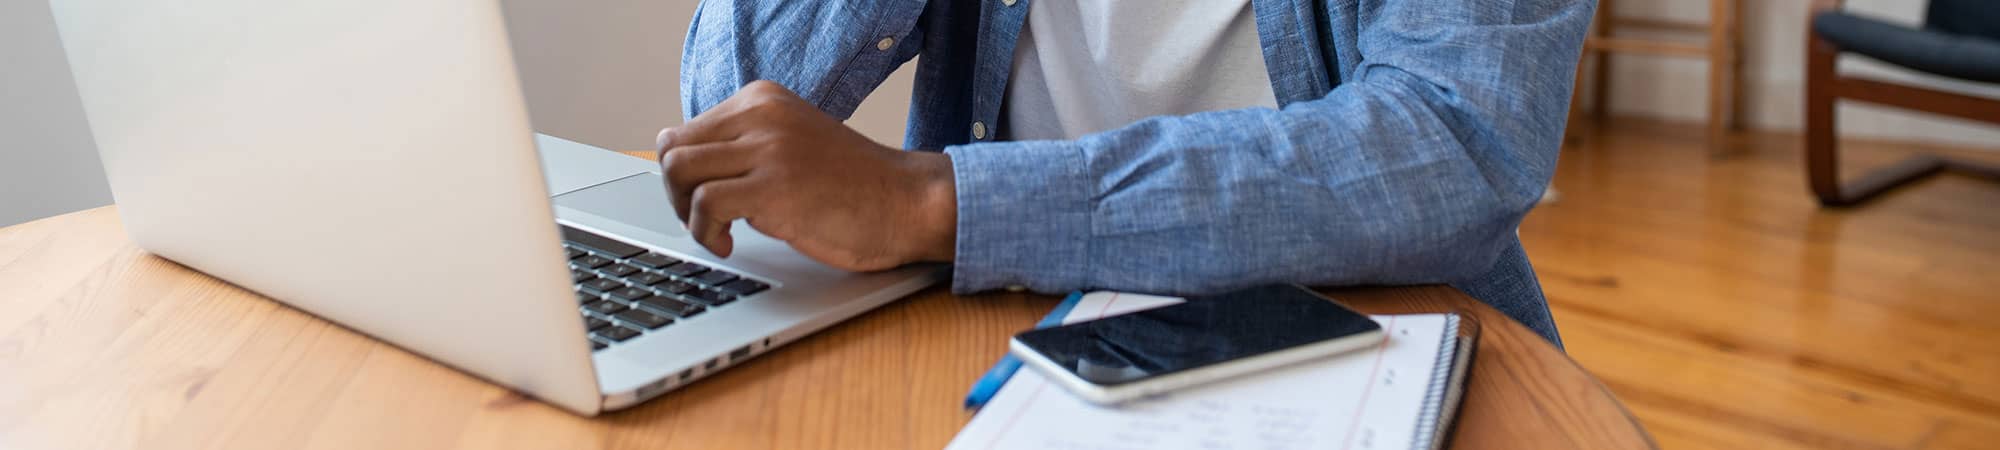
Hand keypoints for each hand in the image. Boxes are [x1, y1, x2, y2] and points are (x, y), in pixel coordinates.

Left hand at [657, 80, 956, 271]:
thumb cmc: (854, 187)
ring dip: (686, 213)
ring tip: (718, 233)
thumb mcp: (792, 145)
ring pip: (680, 172)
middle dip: (676, 194)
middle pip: (673, 150)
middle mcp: (762, 114)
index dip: (684, 177)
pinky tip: (730, 245)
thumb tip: (684, 172)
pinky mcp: (774, 187)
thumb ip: (747, 148)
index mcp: (763, 100)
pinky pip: (704, 205)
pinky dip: (706, 233)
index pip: (685, 131)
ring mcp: (768, 148)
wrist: (908, 202)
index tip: (705, 205)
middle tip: (705, 222)